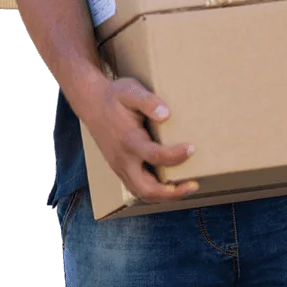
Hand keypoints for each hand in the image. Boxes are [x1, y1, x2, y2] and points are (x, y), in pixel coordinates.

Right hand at [80, 77, 199, 202]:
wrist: (92, 103)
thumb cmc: (115, 96)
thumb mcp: (131, 90)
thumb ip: (148, 101)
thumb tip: (167, 114)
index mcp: (128, 140)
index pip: (155, 156)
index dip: (176, 156)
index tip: (192, 149)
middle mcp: (123, 159)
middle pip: (146, 189)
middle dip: (171, 192)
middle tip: (194, 185)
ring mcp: (120, 167)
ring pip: (141, 193)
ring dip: (164, 196)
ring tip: (186, 188)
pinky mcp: (120, 168)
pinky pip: (137, 188)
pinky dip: (154, 192)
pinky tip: (170, 186)